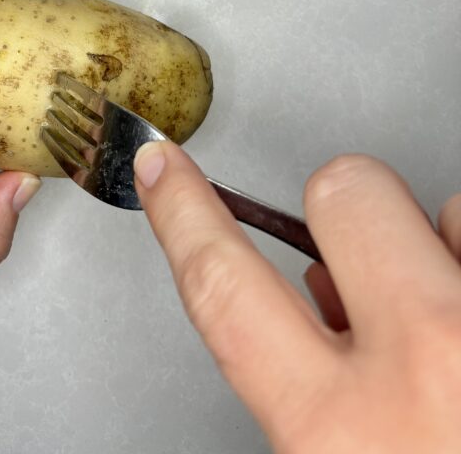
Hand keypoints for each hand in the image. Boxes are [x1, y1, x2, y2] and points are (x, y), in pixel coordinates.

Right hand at [134, 144, 460, 453]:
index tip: (167, 172)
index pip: (226, 287)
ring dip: (450, 251)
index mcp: (346, 437)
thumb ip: (320, 389)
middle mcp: (433, 366)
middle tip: (373, 263)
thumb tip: (323, 297)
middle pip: (347, 191)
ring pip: (453, 206)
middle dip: (348, 211)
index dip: (184, 216)